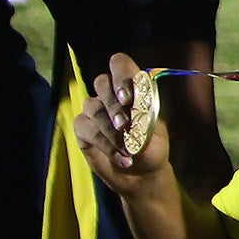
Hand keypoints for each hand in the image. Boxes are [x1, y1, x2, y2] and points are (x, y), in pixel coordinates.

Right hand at [75, 53, 170, 193]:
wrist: (141, 174)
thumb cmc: (151, 148)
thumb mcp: (156, 133)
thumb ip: (144, 118)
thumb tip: (132, 111)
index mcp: (133, 88)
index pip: (120, 64)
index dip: (121, 75)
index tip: (128, 98)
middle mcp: (111, 95)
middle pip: (102, 82)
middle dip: (114, 104)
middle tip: (125, 125)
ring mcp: (95, 110)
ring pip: (92, 107)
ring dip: (111, 130)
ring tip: (129, 149)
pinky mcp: (83, 129)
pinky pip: (85, 128)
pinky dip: (104, 144)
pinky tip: (121, 157)